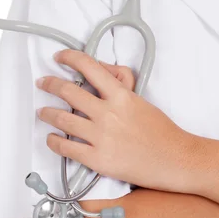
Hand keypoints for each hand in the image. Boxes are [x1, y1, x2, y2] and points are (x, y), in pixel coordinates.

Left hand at [36, 49, 198, 192]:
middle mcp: (108, 113)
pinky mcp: (98, 159)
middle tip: (43, 83)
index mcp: (120, 96)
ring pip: (62, 119)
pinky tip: (51, 138)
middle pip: (68, 92)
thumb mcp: (140, 99)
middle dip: (50, 84)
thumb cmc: (161, 131)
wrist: (175, 159)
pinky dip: (54, 141)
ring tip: (43, 112)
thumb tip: (99, 72)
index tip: (59, 58)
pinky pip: (66, 148)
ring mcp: (101, 137)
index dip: (70, 58)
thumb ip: (119, 85)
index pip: (89, 67)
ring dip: (47, 113)